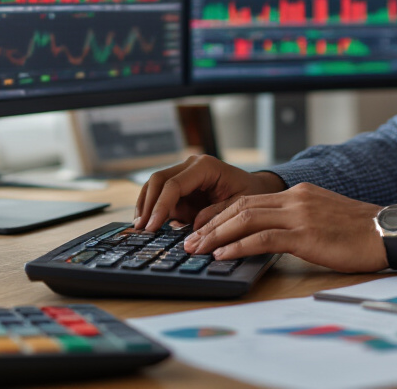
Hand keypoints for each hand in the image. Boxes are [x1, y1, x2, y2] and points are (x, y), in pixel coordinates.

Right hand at [134, 155, 283, 230]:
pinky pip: (161, 195)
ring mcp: (185, 174)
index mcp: (206, 166)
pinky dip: (153, 208)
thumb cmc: (251, 194)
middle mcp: (192, 165)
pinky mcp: (181, 186)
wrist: (257, 188)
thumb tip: (193, 227)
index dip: (160, 206)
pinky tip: (149, 224)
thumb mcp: (240, 206)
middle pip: (158, 181)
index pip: (174, 184)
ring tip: (140, 229)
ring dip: (146, 206)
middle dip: (148, 205)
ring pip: (155, 186)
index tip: (152, 226)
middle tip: (141, 229)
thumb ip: (217, 214)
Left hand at [183, 182, 388, 272]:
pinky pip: (263, 238)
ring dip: (216, 235)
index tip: (202, 229)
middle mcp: (295, 198)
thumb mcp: (324, 217)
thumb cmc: (360, 232)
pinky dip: (238, 245)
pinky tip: (223, 255)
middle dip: (211, 224)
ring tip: (198, 249)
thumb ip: (299, 221)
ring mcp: (299, 214)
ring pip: (245, 218)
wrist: (389, 231)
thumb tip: (273, 237)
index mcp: (298, 193)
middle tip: (190, 241)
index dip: (221, 215)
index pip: (249, 199)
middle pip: (240, 206)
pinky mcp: (305, 234)